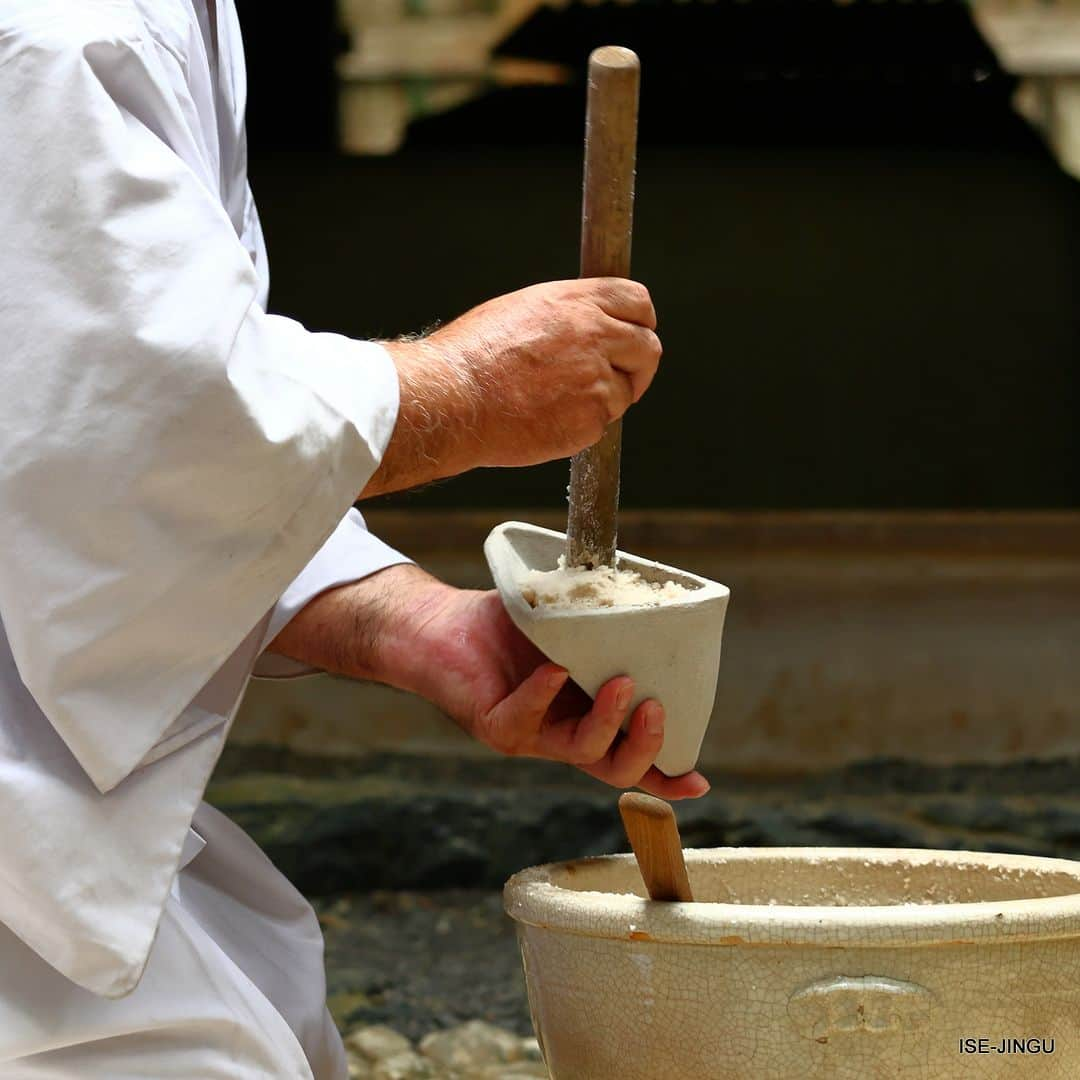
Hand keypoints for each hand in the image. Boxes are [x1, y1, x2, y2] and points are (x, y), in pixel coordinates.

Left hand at [269, 564, 708, 799]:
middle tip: (658, 708)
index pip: (631, 754)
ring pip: (580, 750)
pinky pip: (524, 720)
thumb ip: (606, 628)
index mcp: (586, 716)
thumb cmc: (507, 623)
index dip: (666, 773)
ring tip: (623, 683)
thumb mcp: (568, 624)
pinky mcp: (494, 727)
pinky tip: (552, 668)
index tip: (700, 781)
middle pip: (615, 766)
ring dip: (607, 721)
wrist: (440, 623)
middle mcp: (562, 735)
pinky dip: (542, 694)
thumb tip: (655, 607)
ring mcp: (530, 736)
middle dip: (646, 747)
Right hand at [364, 278, 661, 496]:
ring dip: (601, 402)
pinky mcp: (591, 419)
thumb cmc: (472, 357)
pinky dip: (579, 427)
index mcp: (576, 301)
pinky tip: (543, 420)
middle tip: (625, 381)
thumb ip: (566, 317)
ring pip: (624, 394)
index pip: (637, 302)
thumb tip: (590, 328)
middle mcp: (594, 335)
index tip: (636, 336)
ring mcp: (596, 379)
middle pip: (648, 348)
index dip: (642, 321)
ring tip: (553, 403)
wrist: (453, 398)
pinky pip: (599, 425)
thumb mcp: (521, 311)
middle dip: (640, 367)